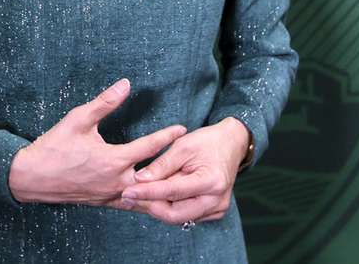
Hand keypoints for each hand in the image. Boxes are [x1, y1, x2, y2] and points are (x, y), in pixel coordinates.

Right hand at [8, 78, 186, 205]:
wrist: (32, 177)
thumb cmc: (54, 146)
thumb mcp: (79, 119)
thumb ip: (105, 102)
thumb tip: (125, 84)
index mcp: (113, 160)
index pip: (148, 147)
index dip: (167, 136)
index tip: (183, 129)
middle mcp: (116, 181)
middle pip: (153, 177)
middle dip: (172, 169)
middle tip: (189, 160)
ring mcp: (110, 195)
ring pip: (144, 196)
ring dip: (160, 188)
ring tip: (178, 181)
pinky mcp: (103, 202)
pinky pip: (130, 203)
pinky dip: (143, 199)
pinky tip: (150, 197)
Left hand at [115, 117, 249, 225]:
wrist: (231, 144)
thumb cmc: (207, 142)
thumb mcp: (183, 146)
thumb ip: (161, 165)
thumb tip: (139, 180)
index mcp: (212, 181)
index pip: (172, 192)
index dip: (147, 192)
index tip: (127, 191)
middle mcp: (217, 200)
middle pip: (175, 214)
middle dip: (150, 205)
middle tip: (129, 196)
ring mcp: (217, 208)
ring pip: (179, 217)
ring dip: (158, 206)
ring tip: (140, 194)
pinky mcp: (213, 212)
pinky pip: (186, 215)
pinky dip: (169, 206)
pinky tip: (156, 196)